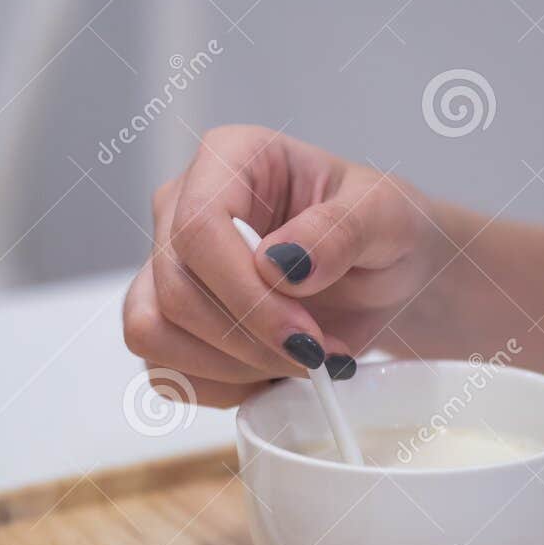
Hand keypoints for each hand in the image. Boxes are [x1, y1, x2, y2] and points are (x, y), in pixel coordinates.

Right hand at [123, 125, 444, 407]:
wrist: (388, 276)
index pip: (198, 226)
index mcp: (231, 157)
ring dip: (233, 367)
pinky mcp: (169, 318)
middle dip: (249, 340)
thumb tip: (280, 263)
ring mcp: (168, 263)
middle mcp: (183, 205)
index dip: (245, 294)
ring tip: (301, 362)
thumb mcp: (388, 216)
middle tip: (318, 358)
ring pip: (155, 332)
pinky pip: (165, 370)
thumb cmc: (384, 230)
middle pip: (175, 289)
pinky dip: (223, 387)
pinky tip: (273, 373)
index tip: (304, 337)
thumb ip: (341, 230)